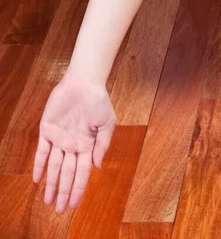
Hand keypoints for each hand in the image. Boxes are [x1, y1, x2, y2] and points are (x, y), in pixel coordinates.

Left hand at [33, 71, 116, 213]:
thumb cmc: (99, 101)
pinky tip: (37, 180)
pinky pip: (41, 151)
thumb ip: (102, 145)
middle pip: (67, 174)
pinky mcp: (47, 130)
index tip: (74, 205)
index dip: (78, 189)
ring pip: (54, 167)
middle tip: (59, 211)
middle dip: (63, 192)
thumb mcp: (107, 123)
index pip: (82, 172)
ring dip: (51, 184)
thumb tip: (97, 167)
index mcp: (88, 145)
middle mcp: (73, 145)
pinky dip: (39, 165)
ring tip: (48, 201)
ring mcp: (59, 139)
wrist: (84, 83)